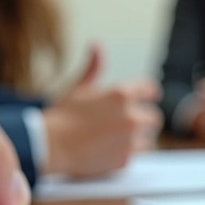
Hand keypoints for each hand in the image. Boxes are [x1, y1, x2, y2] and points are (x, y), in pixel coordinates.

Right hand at [45, 45, 162, 176]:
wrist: (50, 145)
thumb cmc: (62, 114)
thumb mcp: (79, 87)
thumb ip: (94, 67)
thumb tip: (97, 45)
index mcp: (122, 94)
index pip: (151, 90)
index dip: (149, 94)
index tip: (148, 98)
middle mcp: (131, 116)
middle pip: (154, 118)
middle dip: (144, 119)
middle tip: (128, 123)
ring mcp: (129, 140)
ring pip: (149, 139)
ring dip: (139, 139)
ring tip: (119, 139)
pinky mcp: (124, 160)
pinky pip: (135, 156)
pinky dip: (127, 154)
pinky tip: (110, 151)